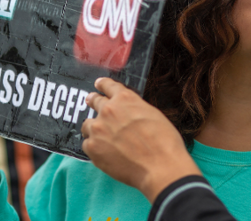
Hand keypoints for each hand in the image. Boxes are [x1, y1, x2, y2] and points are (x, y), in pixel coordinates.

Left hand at [81, 78, 200, 202]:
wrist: (159, 166)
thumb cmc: (163, 141)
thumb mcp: (152, 114)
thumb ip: (134, 108)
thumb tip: (127, 112)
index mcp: (125, 99)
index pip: (108, 85)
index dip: (102, 84)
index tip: (98, 84)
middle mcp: (108, 110)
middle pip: (94, 101)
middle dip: (93, 101)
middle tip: (91, 101)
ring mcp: (98, 129)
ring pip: (87, 124)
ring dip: (93, 127)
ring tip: (100, 135)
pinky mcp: (93, 148)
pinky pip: (87, 144)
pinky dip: (94, 146)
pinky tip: (103, 152)